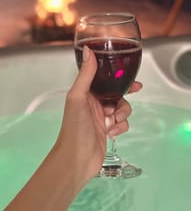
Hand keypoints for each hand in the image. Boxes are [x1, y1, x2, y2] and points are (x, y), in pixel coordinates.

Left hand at [54, 46, 141, 180]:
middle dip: (126, 92)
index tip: (127, 70)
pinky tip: (111, 132)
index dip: (116, 73)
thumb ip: (85, 75)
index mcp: (84, 92)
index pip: (103, 77)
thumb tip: (88, 51)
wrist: (77, 159)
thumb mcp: (78, 97)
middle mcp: (93, 102)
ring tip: (113, 120)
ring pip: (121, 107)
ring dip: (122, 112)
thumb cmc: (74, 129)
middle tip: (137, 89)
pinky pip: (122, 122)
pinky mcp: (108, 129)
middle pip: (116, 91)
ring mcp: (101, 116)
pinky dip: (121, 126)